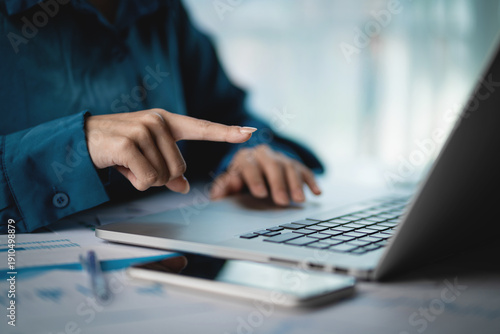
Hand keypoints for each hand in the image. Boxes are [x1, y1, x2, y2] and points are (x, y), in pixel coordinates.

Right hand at [85, 109, 255, 192]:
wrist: (80, 139)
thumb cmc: (117, 147)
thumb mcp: (147, 157)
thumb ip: (169, 169)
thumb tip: (185, 186)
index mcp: (167, 122)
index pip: (202, 127)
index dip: (227, 132)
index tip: (250, 133)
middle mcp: (158, 121)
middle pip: (180, 169)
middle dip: (160, 176)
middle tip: (137, 164)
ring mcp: (144, 130)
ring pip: (164, 177)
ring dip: (145, 179)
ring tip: (127, 163)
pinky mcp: (129, 143)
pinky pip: (148, 180)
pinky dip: (135, 182)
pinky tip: (120, 166)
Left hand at [210, 144, 320, 205]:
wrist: (253, 169)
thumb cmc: (239, 182)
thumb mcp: (229, 186)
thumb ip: (224, 189)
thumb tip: (219, 192)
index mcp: (245, 158)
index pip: (249, 166)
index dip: (255, 179)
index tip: (260, 193)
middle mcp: (263, 154)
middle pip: (272, 166)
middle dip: (278, 184)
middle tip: (281, 201)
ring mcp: (281, 159)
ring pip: (290, 167)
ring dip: (296, 184)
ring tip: (299, 201)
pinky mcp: (295, 165)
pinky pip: (304, 171)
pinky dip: (311, 182)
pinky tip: (317, 193)